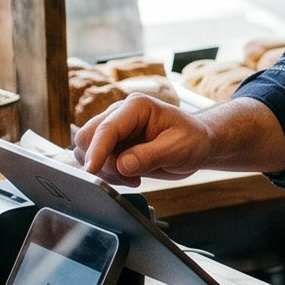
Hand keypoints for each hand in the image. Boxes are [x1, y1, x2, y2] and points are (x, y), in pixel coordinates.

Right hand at [73, 94, 213, 185]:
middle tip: (128, 176)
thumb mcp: (178, 148)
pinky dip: (109, 175)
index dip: (97, 150)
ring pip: (86, 151)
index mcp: (136, 107)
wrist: (198, 144)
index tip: (92, 170)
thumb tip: (121, 166)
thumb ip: (149, 156)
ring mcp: (114, 130)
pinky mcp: (113, 146)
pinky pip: (97, 162)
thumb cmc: (192, 140)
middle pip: (87, 137)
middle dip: (100, 161)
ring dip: (105, 170)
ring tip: (135, 177)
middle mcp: (120, 115)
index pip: (107, 128)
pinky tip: (132, 177)